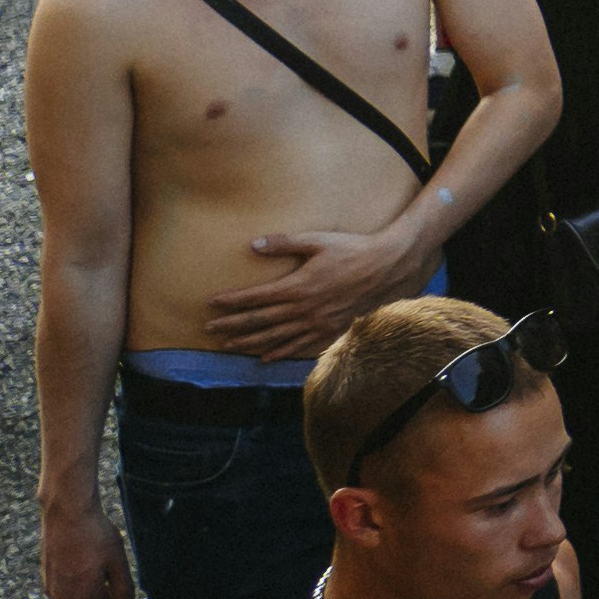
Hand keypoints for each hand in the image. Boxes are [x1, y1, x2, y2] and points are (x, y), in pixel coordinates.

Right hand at [40, 492, 129, 598]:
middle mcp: (60, 598)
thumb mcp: (118, 562)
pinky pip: (62, 592)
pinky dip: (76, 588)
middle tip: (112, 590)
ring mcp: (50, 587)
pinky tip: (87, 565)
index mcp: (79, 598)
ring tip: (102, 572)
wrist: (67, 512)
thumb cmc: (95, 535)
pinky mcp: (46, 575)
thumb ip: (123, 591)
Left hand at [207, 216, 428, 361]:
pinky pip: (299, 346)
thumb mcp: (319, 240)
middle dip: (232, 326)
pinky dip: (280, 353)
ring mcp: (316, 323)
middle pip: (260, 321)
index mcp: (298, 286)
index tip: (212, 303)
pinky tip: (266, 357)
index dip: (231, 302)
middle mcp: (303, 310)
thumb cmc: (354, 249)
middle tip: (209, 330)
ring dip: (249, 342)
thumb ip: (284, 243)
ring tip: (228, 346)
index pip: (255, 297)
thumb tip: (252, 245)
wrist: (389, 267)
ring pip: (275, 337)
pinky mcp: (330, 330)